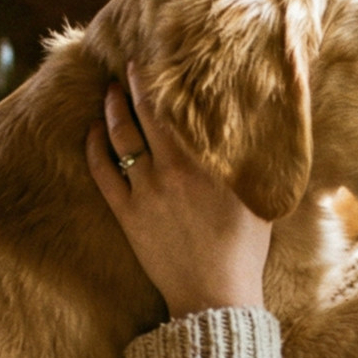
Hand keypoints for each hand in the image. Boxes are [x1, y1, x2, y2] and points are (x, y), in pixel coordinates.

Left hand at [87, 63, 270, 318]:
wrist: (215, 296)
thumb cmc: (244, 251)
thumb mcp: (259, 199)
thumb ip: (253, 163)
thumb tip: (265, 131)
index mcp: (206, 164)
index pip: (181, 109)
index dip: (168, 82)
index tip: (164, 61)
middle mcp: (172, 170)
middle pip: (146, 113)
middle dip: (136, 83)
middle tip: (131, 63)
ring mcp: (145, 192)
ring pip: (120, 137)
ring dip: (112, 109)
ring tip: (110, 90)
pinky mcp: (127, 215)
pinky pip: (102, 172)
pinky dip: (93, 147)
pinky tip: (92, 131)